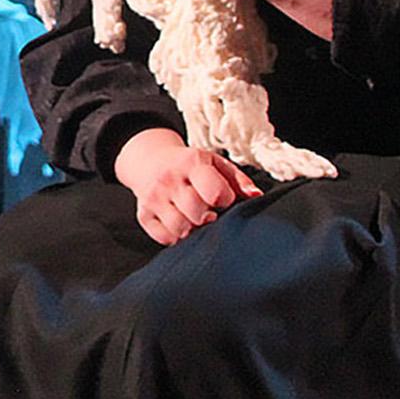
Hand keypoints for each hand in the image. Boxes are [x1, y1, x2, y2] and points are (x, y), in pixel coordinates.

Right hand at [114, 128, 260, 244]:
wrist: (150, 160)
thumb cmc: (189, 165)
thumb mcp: (214, 162)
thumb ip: (238, 179)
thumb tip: (256, 196)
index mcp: (191, 163)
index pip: (215, 193)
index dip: (226, 201)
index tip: (224, 199)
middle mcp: (169, 180)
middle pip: (197, 213)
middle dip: (208, 217)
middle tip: (209, 212)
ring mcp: (153, 198)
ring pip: (180, 228)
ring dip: (193, 229)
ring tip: (195, 218)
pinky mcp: (143, 214)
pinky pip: (165, 238)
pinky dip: (176, 236)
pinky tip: (181, 224)